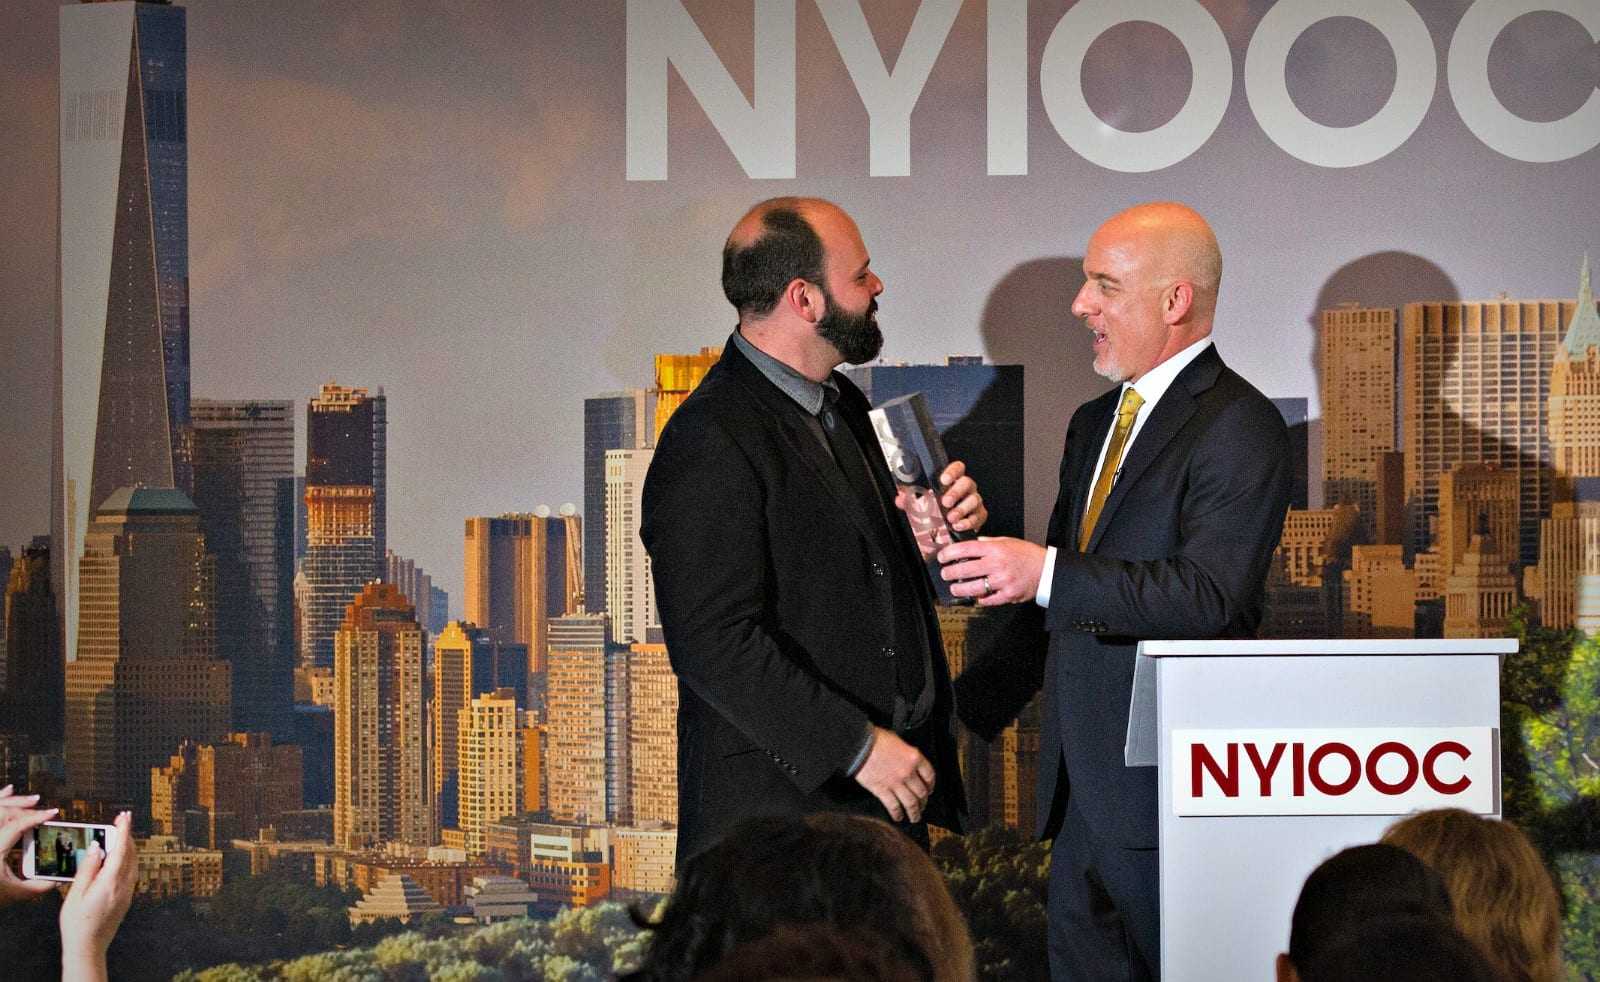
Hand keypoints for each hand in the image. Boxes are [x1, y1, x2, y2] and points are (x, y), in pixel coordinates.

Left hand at [0, 786, 59, 906]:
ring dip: (13, 801)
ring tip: (32, 799)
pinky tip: (8, 791)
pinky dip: (0, 798)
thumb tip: (58, 878)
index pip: (15, 826)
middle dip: (25, 807)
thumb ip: (38, 886)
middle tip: (42, 808)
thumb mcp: (15, 893)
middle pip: (3, 812)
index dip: (36, 817)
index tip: (52, 813)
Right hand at [59, 811, 136, 980]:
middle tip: (122, 819)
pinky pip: (132, 872)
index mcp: (110, 882)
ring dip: (129, 846)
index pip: (120, 849)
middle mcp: (124, 886)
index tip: (125, 816)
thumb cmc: (77, 923)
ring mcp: (127, 893)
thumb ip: (88, 869)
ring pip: (134, 862)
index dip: (123, 830)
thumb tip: (98, 848)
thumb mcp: (76, 894)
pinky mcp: (127, 899)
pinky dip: (128, 859)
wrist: (88, 947)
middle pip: (130, 853)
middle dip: (127, 835)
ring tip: (121, 834)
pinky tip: (121, 857)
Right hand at [853, 727, 934, 822]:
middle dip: (924, 802)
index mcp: (914, 758)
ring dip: (914, 812)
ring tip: (915, 818)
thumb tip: (907, 760)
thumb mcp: (897, 740)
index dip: (931, 785)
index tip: (930, 790)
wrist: (859, 745)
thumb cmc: (875, 739)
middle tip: (923, 806)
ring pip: (910, 803)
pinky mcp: (882, 791)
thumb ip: (906, 752)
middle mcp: (908, 772)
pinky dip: (897, 813)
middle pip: (921, 792)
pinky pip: (893, 806)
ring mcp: (895, 783)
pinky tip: (898, 817)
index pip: (929, 775)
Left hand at [894, 460, 986, 558]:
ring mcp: (974, 502)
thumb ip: (910, 500)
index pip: (957, 468)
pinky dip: (968, 522)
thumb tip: (900, 497)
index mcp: (952, 481)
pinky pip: (978, 517)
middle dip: (956, 492)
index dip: (952, 471)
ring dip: (961, 509)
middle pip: (967, 482)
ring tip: (951, 517)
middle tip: (946, 502)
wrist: (946, 532)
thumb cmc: (936, 512)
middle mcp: (966, 489)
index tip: (944, 479)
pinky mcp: (979, 516)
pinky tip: (959, 525)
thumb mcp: (920, 504)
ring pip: (974, 499)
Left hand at [937, 536, 1046, 605]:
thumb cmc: (1027, 555)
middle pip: (966, 569)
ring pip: (974, 587)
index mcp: (996, 549)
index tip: (942, 557)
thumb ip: (988, 542)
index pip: (967, 549)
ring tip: (954, 588)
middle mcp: (997, 564)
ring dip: (960, 589)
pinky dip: (980, 599)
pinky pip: (988, 600)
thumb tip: (972, 543)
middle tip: (945, 574)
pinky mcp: (1008, 595)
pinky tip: (976, 596)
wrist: (1046, 570)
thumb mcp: (1007, 541)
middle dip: (950, 572)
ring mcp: (1002, 581)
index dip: (950, 553)